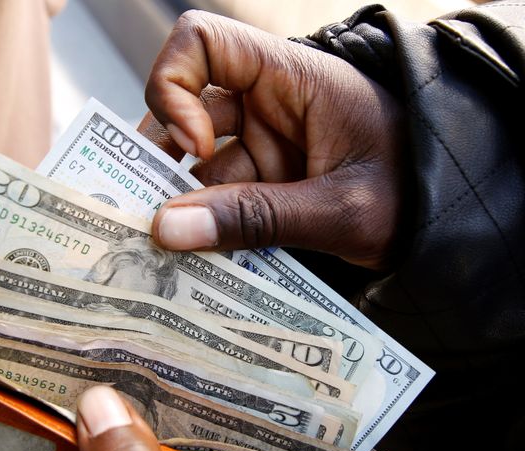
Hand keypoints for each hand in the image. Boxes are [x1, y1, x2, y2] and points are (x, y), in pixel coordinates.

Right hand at [142, 10, 406, 270]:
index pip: (202, 43)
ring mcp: (265, 145)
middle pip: (184, 109)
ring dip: (180, 204)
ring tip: (168, 250)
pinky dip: (204, 226)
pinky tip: (196, 258)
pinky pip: (219, 197)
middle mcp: (268, 104)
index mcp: (292, 79)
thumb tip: (166, 229)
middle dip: (161, 159)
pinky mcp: (267, 182)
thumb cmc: (415, 194)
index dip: (175, 85)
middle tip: (148, 213)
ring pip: (197, 164)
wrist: (452, 221)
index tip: (193, 146)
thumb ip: (255, 218)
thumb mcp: (340, 209)